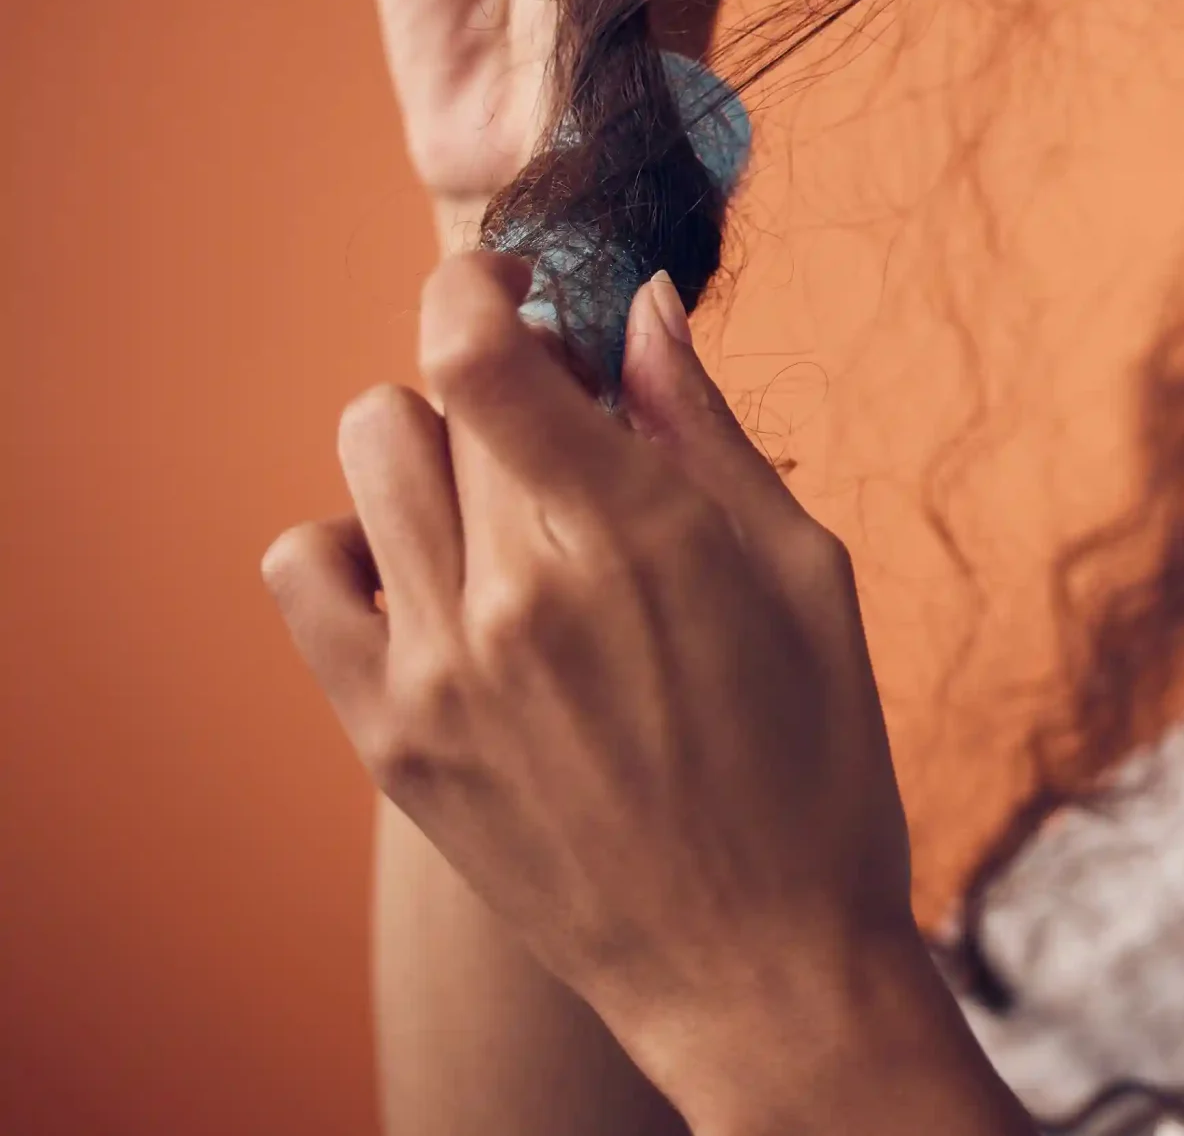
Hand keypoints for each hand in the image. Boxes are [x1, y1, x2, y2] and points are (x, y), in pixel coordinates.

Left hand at [262, 256, 1021, 1132]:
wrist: (757, 965)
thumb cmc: (817, 767)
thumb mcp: (808, 578)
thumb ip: (710, 430)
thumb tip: (645, 304)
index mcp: (634, 537)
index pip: (477, 347)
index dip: (482, 281)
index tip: (526, 284)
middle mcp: (513, 594)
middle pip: (440, 392)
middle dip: (508, 373)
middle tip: (573, 425)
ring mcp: (437, 671)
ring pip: (367, 457)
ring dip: (434, 443)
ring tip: (504, 501)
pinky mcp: (391, 739)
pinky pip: (302, 573)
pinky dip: (352, 539)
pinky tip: (432, 572)